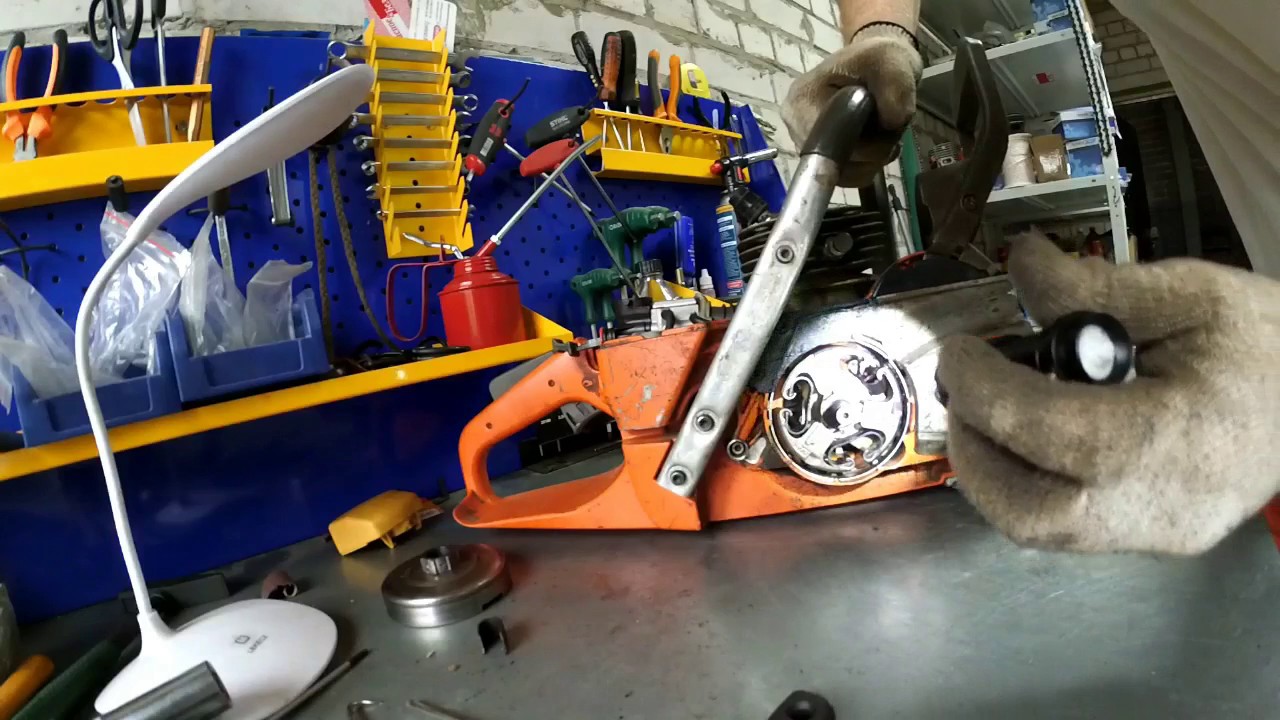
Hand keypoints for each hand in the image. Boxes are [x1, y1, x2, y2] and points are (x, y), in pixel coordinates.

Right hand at [783, 24, 921, 187]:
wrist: (878, 64)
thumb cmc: (879, 59)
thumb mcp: (893, 64)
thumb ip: (894, 93)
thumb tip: (890, 125)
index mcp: (801, 101)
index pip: (826, 146)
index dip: (862, 146)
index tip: (884, 127)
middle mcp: (796, 127)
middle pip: (834, 165)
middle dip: (871, 153)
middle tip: (887, 126)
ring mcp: (807, 145)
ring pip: (844, 175)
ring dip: (873, 160)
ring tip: (882, 131)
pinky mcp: (822, 157)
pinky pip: (848, 177)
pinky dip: (868, 165)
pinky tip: (876, 142)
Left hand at [938, 233, 1279, 554]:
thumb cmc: (1271, 342)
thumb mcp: (1191, 293)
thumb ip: (1095, 287)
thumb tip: (1021, 265)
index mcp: (1172, 439)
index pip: (1046, 429)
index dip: (984, 389)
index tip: (959, 351)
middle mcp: (1161, 508)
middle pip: (1029, 514)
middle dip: (975, 452)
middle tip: (965, 394)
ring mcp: (1160, 534)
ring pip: (1043, 531)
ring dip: (995, 471)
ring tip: (994, 409)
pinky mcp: (1158, 539)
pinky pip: (1071, 526)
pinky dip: (1032, 482)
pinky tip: (1036, 432)